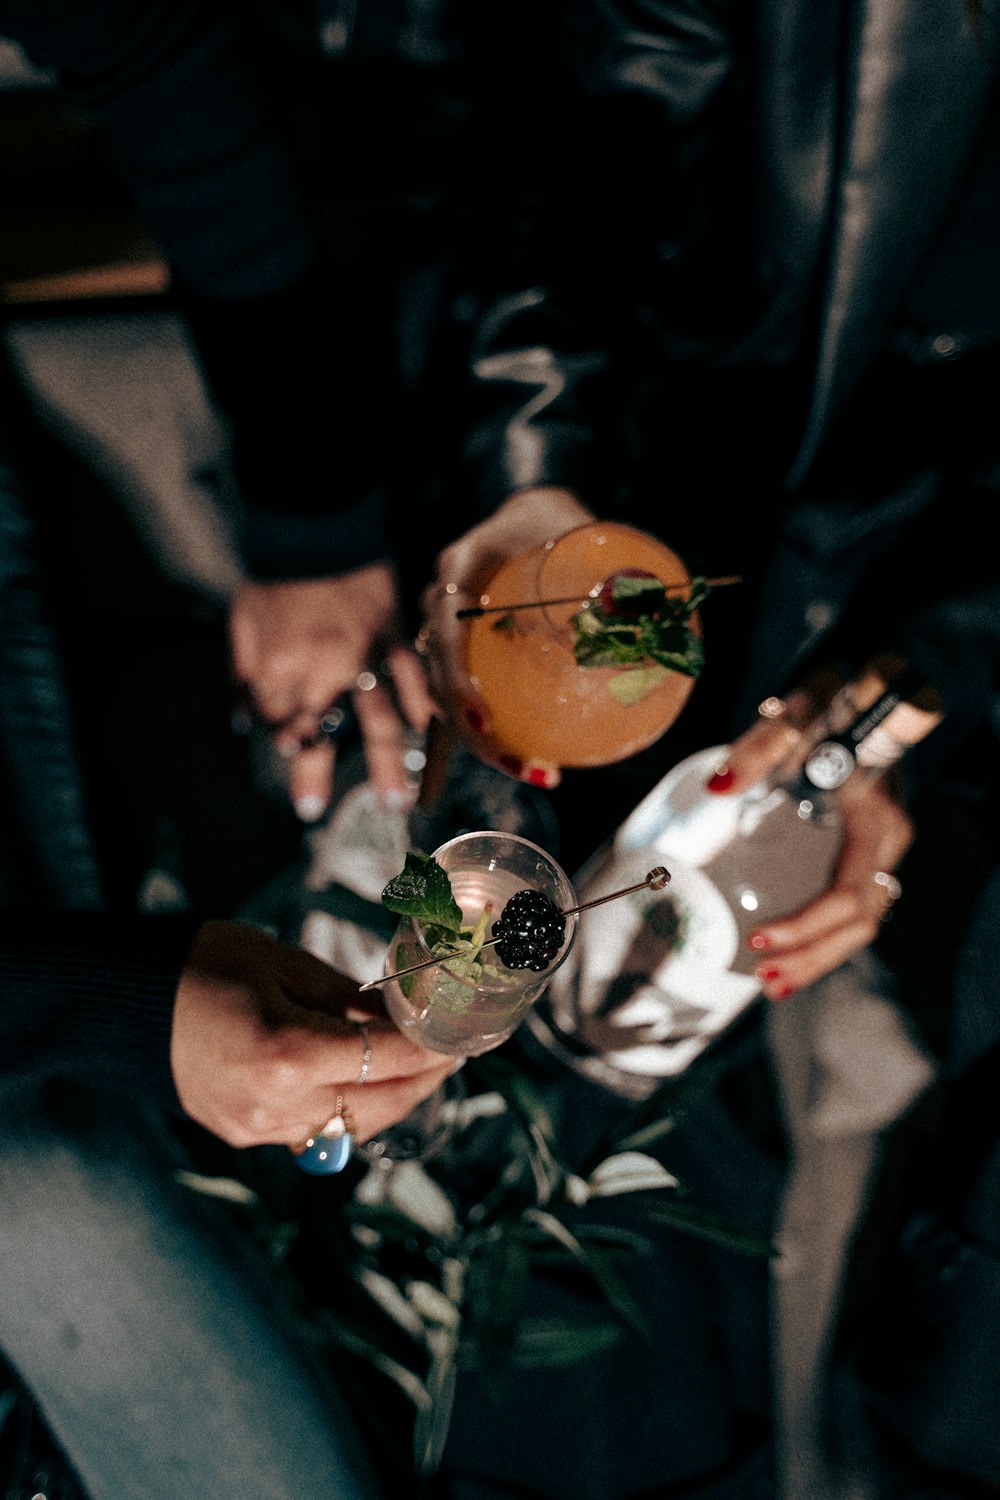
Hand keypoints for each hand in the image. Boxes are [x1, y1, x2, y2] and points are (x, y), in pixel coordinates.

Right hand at [171, 920, 454, 1147]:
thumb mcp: (283, 962)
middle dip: (423, 1081)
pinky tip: (358, 1080)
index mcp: (288, 1055)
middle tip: (449, 1054)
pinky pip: (314, 1130)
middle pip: (379, 1105)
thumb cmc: (200, 963)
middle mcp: (276, 1105)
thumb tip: (402, 1015)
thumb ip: (348, 998)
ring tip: (412, 1066)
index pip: (387, 1059)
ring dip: (388, 1099)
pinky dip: (346, 1108)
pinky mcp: (243, 1134)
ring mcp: (257, 1128)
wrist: (123, 1000)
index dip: (432, 1048)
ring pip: (350, 1126)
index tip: (461, 1034)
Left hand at [230, 565, 435, 819]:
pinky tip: (428, 732)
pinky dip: (423, 705)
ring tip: (395, 804)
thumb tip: (242, 722)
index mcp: (277, 667)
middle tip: (311, 811)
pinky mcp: (392, 636)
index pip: (273, 717)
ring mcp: (361, 657)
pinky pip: (411, 678)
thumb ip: (241, 675)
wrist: (314, 523)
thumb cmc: (275, 573)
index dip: (275, 726)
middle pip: (318, 734)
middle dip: (311, 773)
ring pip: (377, 722)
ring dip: (385, 767)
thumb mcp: (242, 621)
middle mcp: (320, 671)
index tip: (283, 730)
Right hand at [419, 487, 593, 788]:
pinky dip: (500, 734)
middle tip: (525, 766)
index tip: (483, 719)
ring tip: (539, 772)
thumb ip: (606, 568)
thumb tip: (655, 611)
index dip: (457, 682)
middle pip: (443, 682)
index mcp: (460, 572)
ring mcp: (450, 635)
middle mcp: (443, 606)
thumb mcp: (575, 534)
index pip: (447, 634)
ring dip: (490, 744)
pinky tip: (538, 764)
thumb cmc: (554, 523)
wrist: (528, 517)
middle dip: (477, 736)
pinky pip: (473, 702)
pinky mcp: (468, 657)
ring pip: (453, 701)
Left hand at [706, 676, 911, 997]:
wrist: (861, 686)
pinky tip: (789, 953)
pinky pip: (853, 908)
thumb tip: (718, 786)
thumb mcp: (791, 720)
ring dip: (819, 956)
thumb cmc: (829, 703)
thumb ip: (756, 751)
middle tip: (762, 979)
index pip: (847, 894)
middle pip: (859, 922)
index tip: (758, 939)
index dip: (806, 926)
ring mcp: (878, 851)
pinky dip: (823, 938)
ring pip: (862, 923)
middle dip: (811, 956)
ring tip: (772, 982)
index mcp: (876, 821)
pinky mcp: (863, 851)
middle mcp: (886, 844)